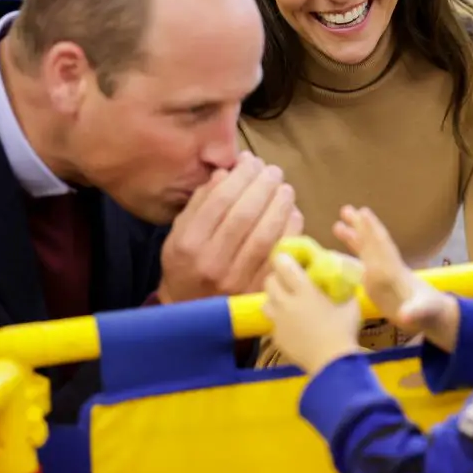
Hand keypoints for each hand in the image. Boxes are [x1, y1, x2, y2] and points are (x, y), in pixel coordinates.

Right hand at [158, 152, 303, 303]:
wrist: (191, 312)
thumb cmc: (186, 264)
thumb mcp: (180, 232)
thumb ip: (201, 202)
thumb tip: (227, 173)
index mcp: (189, 244)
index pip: (221, 200)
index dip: (241, 176)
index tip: (251, 161)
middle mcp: (212, 262)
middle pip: (246, 214)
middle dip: (264, 185)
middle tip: (273, 171)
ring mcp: (238, 279)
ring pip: (267, 234)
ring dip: (281, 204)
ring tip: (285, 188)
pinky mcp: (259, 290)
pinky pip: (281, 253)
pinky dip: (291, 229)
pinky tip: (292, 213)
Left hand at [262, 253, 361, 374]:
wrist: (331, 362)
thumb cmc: (344, 330)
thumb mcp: (350, 304)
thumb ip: (344, 289)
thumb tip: (344, 279)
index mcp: (305, 291)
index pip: (284, 266)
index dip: (283, 259)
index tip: (287, 258)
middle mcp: (287, 303)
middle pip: (269, 282)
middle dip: (276, 278)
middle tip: (288, 281)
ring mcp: (279, 322)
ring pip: (265, 302)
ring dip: (274, 299)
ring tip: (286, 303)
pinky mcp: (277, 338)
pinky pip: (273, 324)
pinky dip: (279, 321)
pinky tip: (292, 326)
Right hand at [333, 206, 458, 351]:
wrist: (436, 315)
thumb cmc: (430, 312)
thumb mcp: (425, 313)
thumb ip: (416, 312)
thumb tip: (405, 315)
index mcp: (396, 273)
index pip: (381, 249)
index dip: (372, 232)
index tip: (363, 213)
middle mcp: (389, 269)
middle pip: (372, 244)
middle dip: (360, 227)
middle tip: (345, 208)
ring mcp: (384, 273)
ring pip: (367, 251)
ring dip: (354, 237)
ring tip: (337, 225)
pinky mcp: (380, 281)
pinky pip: (365, 262)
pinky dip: (356, 252)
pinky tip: (346, 244)